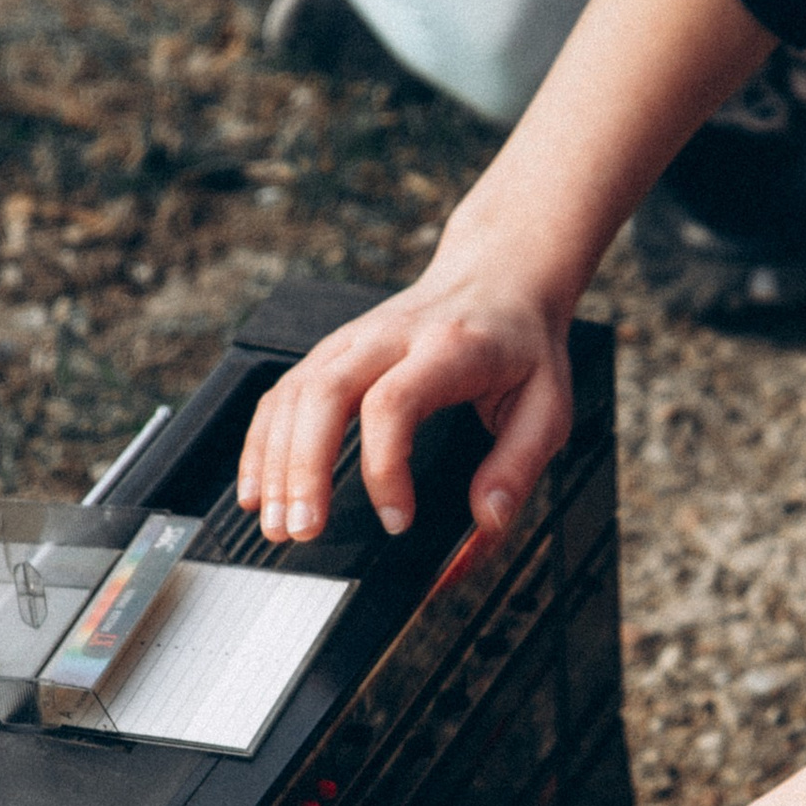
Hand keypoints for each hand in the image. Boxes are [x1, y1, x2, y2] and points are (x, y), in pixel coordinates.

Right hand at [239, 265, 574, 545]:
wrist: (501, 275)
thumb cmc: (522, 345)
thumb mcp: (548, 406)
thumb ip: (518, 466)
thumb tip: (486, 520)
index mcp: (448, 350)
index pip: (393, 402)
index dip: (384, 467)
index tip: (397, 521)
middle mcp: (390, 337)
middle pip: (324, 394)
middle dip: (304, 468)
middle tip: (304, 530)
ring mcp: (353, 339)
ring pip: (293, 393)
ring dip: (274, 463)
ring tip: (277, 524)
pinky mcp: (332, 350)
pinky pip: (282, 393)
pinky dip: (262, 443)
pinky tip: (257, 488)